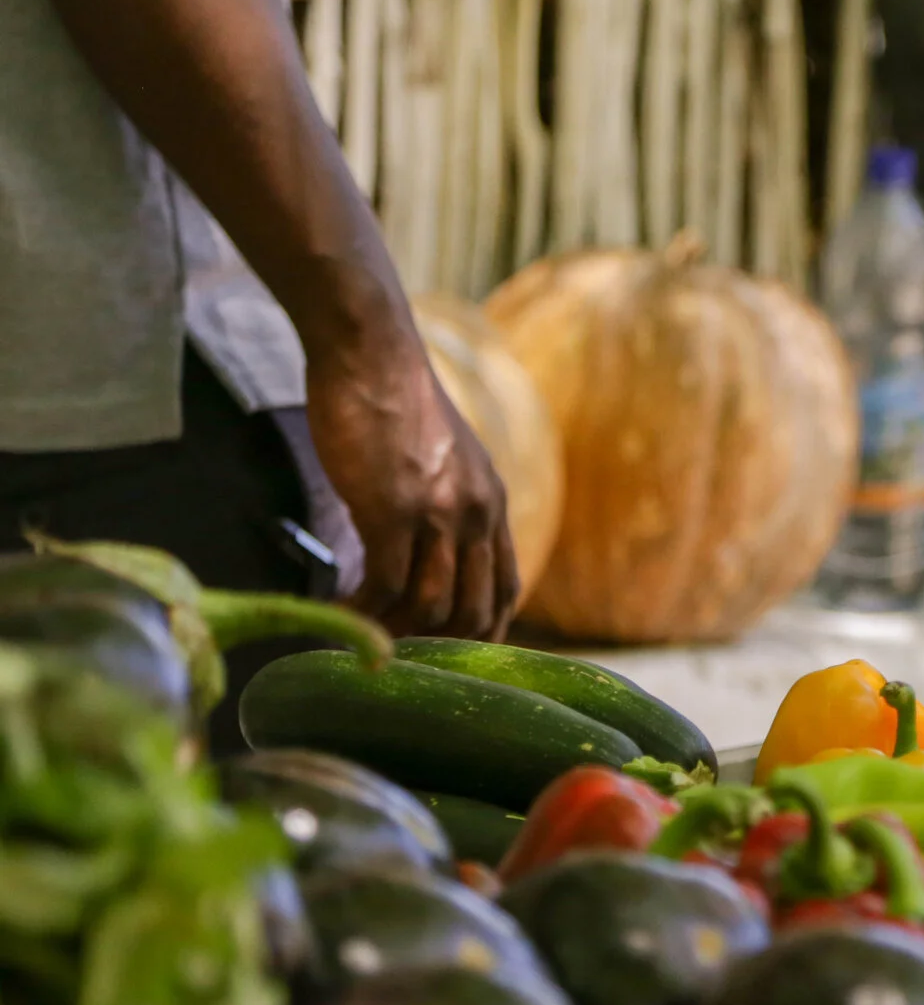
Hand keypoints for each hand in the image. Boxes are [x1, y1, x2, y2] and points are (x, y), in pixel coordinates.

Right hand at [305, 332, 519, 638]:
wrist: (370, 351)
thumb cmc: (391, 400)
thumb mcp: (441, 458)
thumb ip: (444, 504)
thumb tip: (421, 550)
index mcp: (492, 504)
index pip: (505, 588)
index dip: (484, 631)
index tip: (451, 653)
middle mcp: (477, 514)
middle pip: (475, 610)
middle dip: (438, 643)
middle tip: (396, 651)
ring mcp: (438, 514)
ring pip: (432, 606)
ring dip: (395, 630)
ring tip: (361, 634)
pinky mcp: (393, 510)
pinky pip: (385, 585)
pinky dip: (362, 609)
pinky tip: (338, 610)